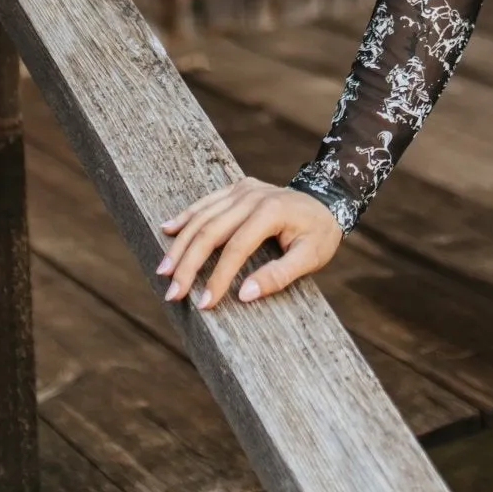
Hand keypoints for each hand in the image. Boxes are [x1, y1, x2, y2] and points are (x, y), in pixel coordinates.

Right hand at [157, 178, 344, 309]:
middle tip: (173, 292)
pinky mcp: (237, 188)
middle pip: (210, 231)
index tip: (204, 303)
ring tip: (164, 271)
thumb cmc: (320, 233)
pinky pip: (206, 202)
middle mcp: (252, 196)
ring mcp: (243, 189)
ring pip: (202, 216)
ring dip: (180, 244)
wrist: (328, 201)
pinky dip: (186, 216)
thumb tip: (245, 295)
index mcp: (271, 211)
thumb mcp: (311, 258)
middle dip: (188, 264)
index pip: (236, 248)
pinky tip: (167, 229)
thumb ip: (279, 275)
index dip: (218, 277)